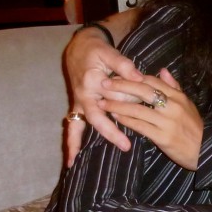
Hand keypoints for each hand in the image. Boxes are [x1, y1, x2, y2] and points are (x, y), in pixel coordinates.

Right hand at [64, 27, 142, 165]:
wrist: (79, 48)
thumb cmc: (97, 51)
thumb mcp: (110, 53)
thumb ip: (124, 65)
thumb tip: (139, 78)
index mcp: (92, 82)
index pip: (113, 98)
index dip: (127, 104)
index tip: (141, 111)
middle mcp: (83, 95)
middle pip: (97, 118)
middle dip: (111, 132)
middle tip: (126, 146)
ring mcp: (78, 103)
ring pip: (78, 126)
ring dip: (78, 145)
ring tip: (76, 163)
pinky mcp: (77, 107)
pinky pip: (72, 128)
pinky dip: (71, 143)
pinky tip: (70, 161)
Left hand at [99, 70, 203, 169]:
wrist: (205, 150)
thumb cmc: (194, 127)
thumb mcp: (187, 104)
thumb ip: (174, 87)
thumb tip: (162, 70)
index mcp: (178, 96)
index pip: (153, 81)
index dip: (133, 77)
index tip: (117, 74)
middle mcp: (173, 106)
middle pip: (143, 91)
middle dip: (121, 86)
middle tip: (103, 83)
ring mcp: (167, 121)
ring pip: (138, 109)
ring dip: (118, 105)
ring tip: (102, 103)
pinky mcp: (163, 137)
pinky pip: (140, 126)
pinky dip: (126, 120)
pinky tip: (115, 117)